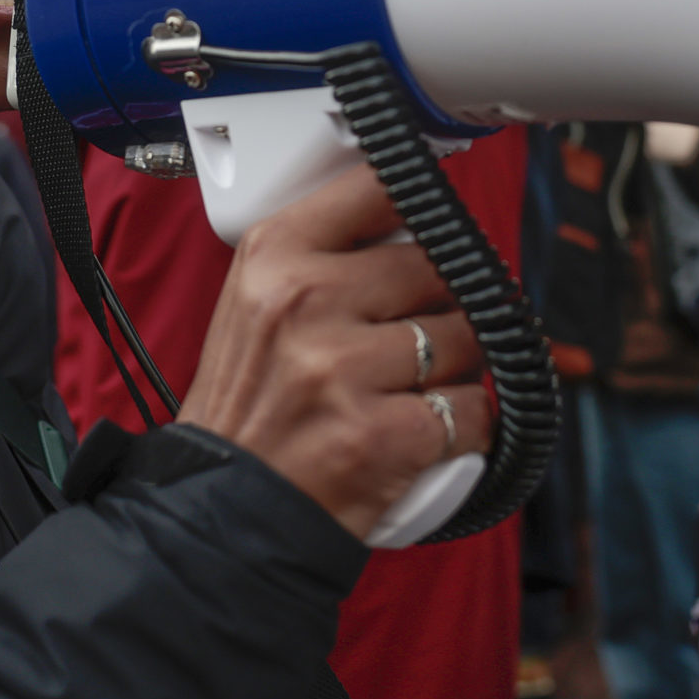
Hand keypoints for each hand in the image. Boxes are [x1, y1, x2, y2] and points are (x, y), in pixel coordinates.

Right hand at [179, 167, 491, 540]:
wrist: (226, 510)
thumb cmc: (251, 407)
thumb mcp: (257, 304)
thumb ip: (326, 255)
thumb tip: (420, 223)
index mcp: (275, 256)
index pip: (381, 188)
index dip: (425, 208)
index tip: (439, 223)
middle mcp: (306, 301)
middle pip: (437, 269)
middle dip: (443, 306)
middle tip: (413, 340)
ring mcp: (344, 368)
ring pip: (465, 340)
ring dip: (457, 369)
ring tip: (412, 390)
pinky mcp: (383, 433)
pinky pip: (472, 409)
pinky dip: (466, 426)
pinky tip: (427, 432)